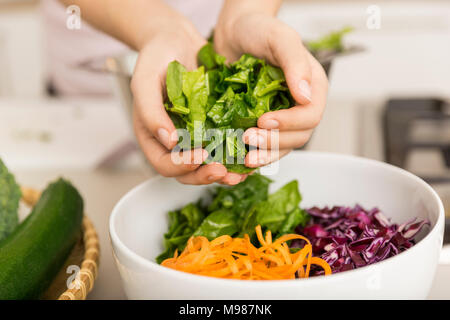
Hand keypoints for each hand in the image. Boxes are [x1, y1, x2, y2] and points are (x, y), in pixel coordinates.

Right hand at [131, 23, 245, 184]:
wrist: (176, 39)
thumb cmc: (155, 57)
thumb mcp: (145, 80)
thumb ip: (150, 111)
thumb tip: (168, 141)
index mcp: (153, 136)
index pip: (164, 164)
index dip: (182, 166)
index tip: (201, 156)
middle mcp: (173, 141)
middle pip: (187, 173)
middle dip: (205, 175)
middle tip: (223, 170)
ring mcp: (194, 136)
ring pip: (207, 165)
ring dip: (224, 172)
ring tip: (241, 172)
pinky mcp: (214, 127)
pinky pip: (224, 147)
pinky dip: (236, 155)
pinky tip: (250, 155)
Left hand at [214, 12, 327, 167]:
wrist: (233, 33)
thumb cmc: (259, 30)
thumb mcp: (279, 39)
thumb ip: (295, 62)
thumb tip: (305, 96)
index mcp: (312, 88)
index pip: (310, 116)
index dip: (289, 123)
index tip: (263, 120)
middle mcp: (300, 106)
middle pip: (297, 137)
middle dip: (273, 142)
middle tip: (248, 138)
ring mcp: (281, 117)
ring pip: (281, 147)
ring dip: (264, 155)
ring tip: (244, 157)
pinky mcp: (262, 123)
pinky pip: (263, 145)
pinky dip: (253, 153)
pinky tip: (238, 158)